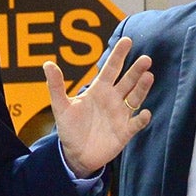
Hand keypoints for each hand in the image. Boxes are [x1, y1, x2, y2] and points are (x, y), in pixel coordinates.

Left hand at [49, 37, 154, 176]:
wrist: (76, 155)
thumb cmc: (70, 128)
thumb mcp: (60, 107)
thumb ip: (56, 86)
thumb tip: (47, 64)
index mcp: (99, 90)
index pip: (111, 68)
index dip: (118, 55)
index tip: (127, 40)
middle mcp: (113, 99)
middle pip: (127, 81)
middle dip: (136, 70)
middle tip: (145, 59)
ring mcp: (120, 114)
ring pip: (135, 97)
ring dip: (142, 88)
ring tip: (148, 76)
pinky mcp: (125, 131)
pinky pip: (136, 123)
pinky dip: (141, 118)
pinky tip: (144, 113)